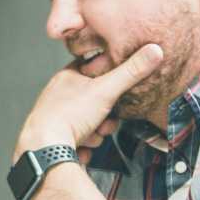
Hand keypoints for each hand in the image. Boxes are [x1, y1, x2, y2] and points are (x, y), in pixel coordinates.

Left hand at [14, 43, 163, 159]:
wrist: (45, 149)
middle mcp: (58, 96)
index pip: (93, 71)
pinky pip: (78, 141)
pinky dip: (83, 146)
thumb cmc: (69, 116)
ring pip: (89, 123)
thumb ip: (131, 72)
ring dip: (95, 134)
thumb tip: (155, 51)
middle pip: (95, 102)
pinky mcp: (54, 139)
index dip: (109, 82)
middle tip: (104, 121)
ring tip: (89, 136)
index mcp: (66, 78)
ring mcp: (54, 118)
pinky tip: (80, 148)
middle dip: (105, 117)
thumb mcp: (106, 90)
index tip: (116, 91)